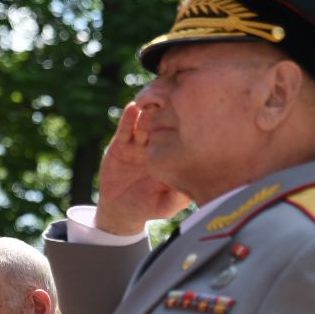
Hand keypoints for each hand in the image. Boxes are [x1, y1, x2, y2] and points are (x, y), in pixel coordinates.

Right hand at [95, 101, 189, 233]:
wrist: (119, 209)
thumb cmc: (147, 208)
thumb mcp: (166, 206)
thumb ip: (179, 198)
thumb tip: (195, 188)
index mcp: (171, 158)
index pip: (179, 139)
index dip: (183, 128)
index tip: (190, 118)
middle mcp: (156, 147)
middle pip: (162, 126)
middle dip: (165, 115)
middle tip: (170, 104)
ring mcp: (139, 144)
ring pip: (144, 124)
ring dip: (148, 114)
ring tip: (151, 107)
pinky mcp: (121, 144)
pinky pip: (125, 129)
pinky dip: (128, 118)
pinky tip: (132, 108)